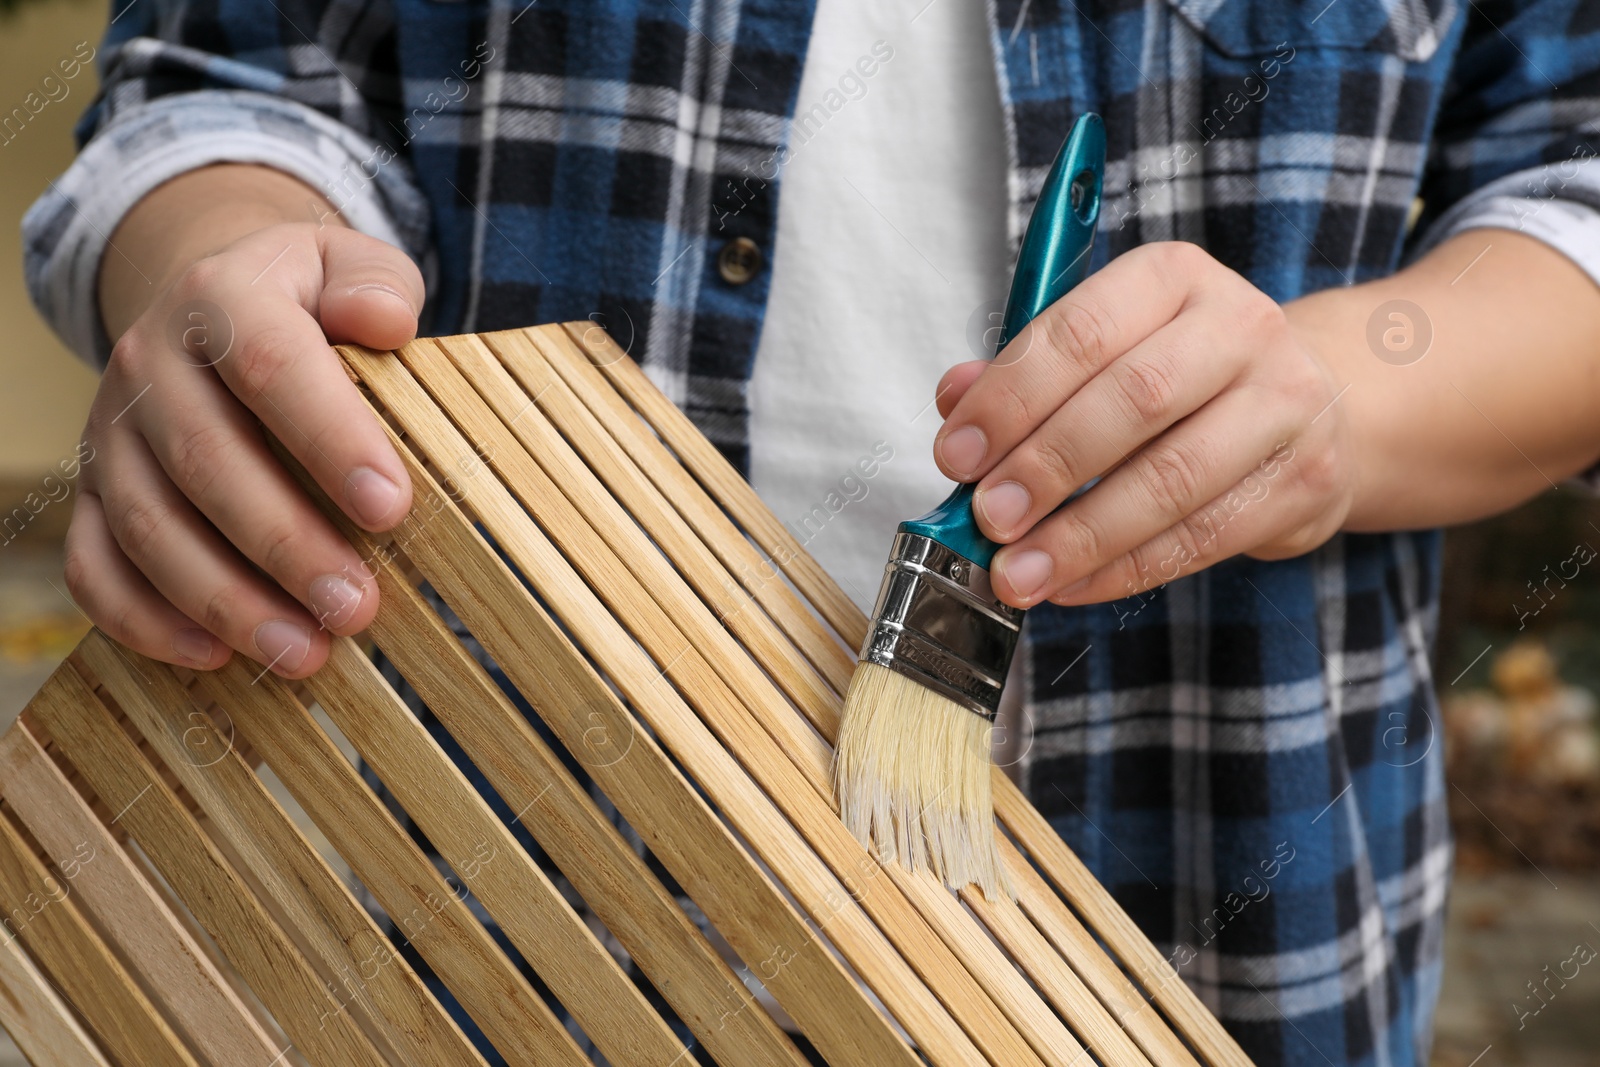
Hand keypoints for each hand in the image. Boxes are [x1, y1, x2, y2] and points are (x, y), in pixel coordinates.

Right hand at [67, 217, 423, 676]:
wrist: (210, 309)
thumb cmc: (306, 302)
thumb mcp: (347, 265)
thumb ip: (376, 282)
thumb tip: (387, 321)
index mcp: (221, 297)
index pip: (272, 366)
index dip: (331, 440)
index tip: (392, 507)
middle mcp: (149, 362)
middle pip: (209, 462)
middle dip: (285, 544)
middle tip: (356, 606)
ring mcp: (110, 432)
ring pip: (150, 526)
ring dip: (226, 599)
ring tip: (305, 653)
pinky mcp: (90, 491)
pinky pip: (95, 565)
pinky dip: (145, 619)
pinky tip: (214, 657)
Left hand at [932, 241, 1352, 608]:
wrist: (1306, 404)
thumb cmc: (1179, 375)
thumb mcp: (1105, 350)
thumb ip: (1027, 370)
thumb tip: (955, 398)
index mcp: (1173, 277)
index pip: (1083, 332)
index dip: (1012, 397)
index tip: (957, 455)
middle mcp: (1240, 326)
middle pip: (1135, 399)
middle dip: (1048, 466)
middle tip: (990, 517)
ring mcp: (1284, 403)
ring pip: (1173, 478)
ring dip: (1082, 535)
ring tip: (1019, 571)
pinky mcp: (1304, 481)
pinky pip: (1202, 537)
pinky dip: (1124, 568)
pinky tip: (1070, 585)